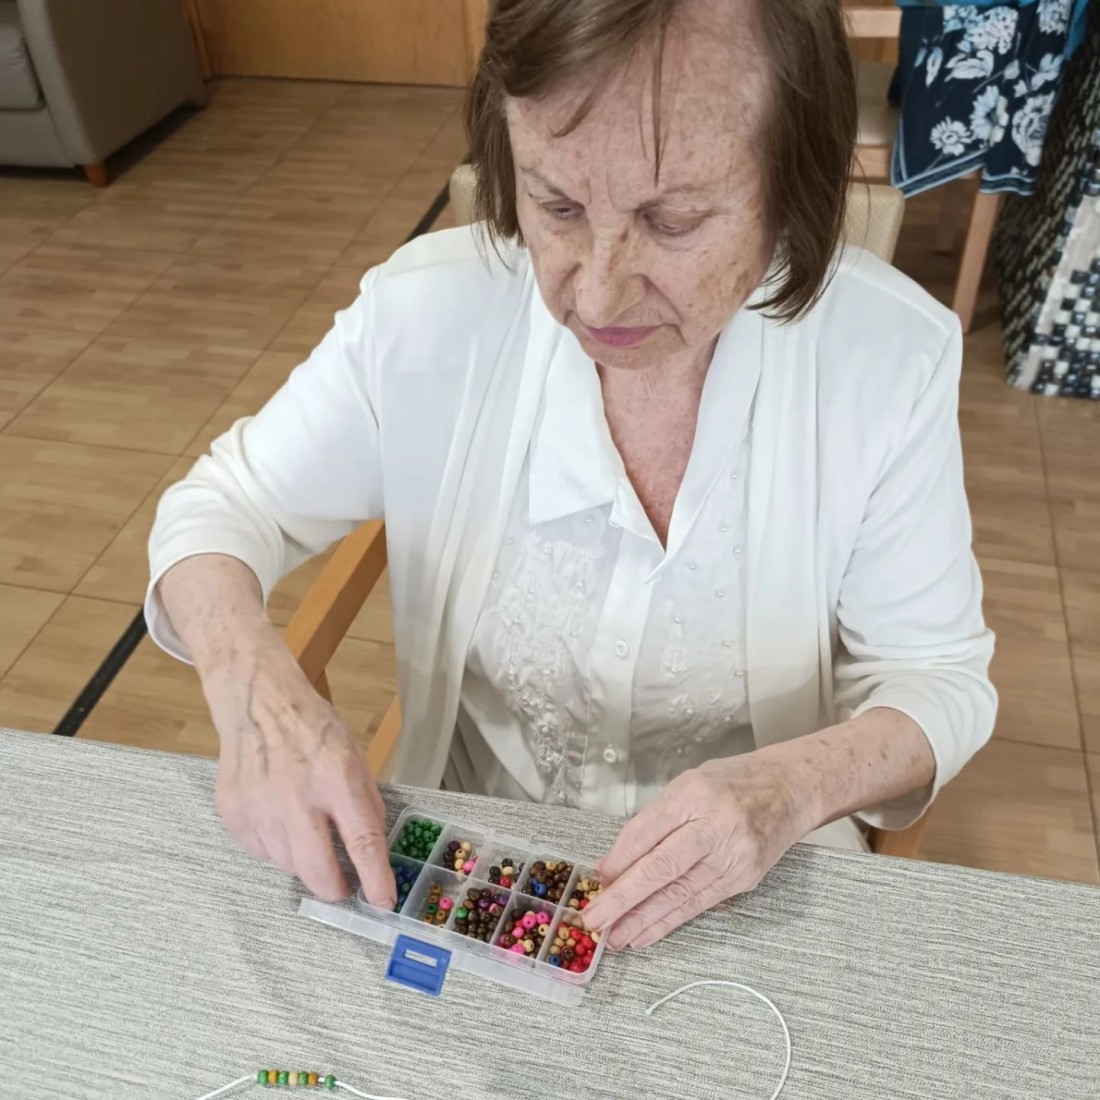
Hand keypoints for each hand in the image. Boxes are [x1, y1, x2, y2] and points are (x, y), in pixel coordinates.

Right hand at [200, 626, 395, 907]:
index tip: (383, 901)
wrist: (258, 702)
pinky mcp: (233, 812)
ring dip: (303, 859)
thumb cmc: (313, 728)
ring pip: (287, 865)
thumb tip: (373, 853)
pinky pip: (260, 852)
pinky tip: (278, 816)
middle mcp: (296, 796)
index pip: (361, 840)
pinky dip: (275, 845)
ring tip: (305, 827)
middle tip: (343, 886)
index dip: (375, 878)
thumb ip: (366, 803)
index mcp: (336, 777)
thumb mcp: (355, 756)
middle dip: (334, 888)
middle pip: (316, 870)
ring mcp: (258, 806)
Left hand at [581, 751, 811, 949]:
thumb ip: (656, 820)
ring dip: (643, 920)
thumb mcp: (689, 784)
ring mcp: (733, 856)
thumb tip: (617, 863)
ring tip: (614, 936)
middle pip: (662, 867)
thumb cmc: (733, 783)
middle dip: (624, 898)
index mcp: (695, 794)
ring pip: (680, 894)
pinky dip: (669, 922)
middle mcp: (715, 826)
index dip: (619, 859)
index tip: (596, 879)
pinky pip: (699, 904)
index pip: (647, 830)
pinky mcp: (743, 879)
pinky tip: (646, 934)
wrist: (791, 789)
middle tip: (594, 918)